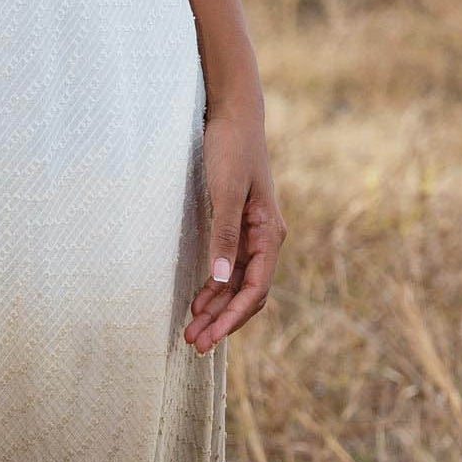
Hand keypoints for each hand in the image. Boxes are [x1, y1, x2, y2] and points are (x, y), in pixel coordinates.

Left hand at [185, 105, 285, 354]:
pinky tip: (198, 303)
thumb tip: (222, 279)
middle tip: (193, 345)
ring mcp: (253, 235)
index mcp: (270, 234)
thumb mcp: (224, 192)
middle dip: (222, 322)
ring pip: (238, 285)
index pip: (255, 290)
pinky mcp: (238, 228)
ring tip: (191, 332)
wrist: (233, 116)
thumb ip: (225, 235)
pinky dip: (216, 290)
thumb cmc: (230, 149)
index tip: (208, 338)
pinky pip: (231, 270)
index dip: (231, 318)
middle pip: (247, 294)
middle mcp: (266, 239)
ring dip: (217, 310)